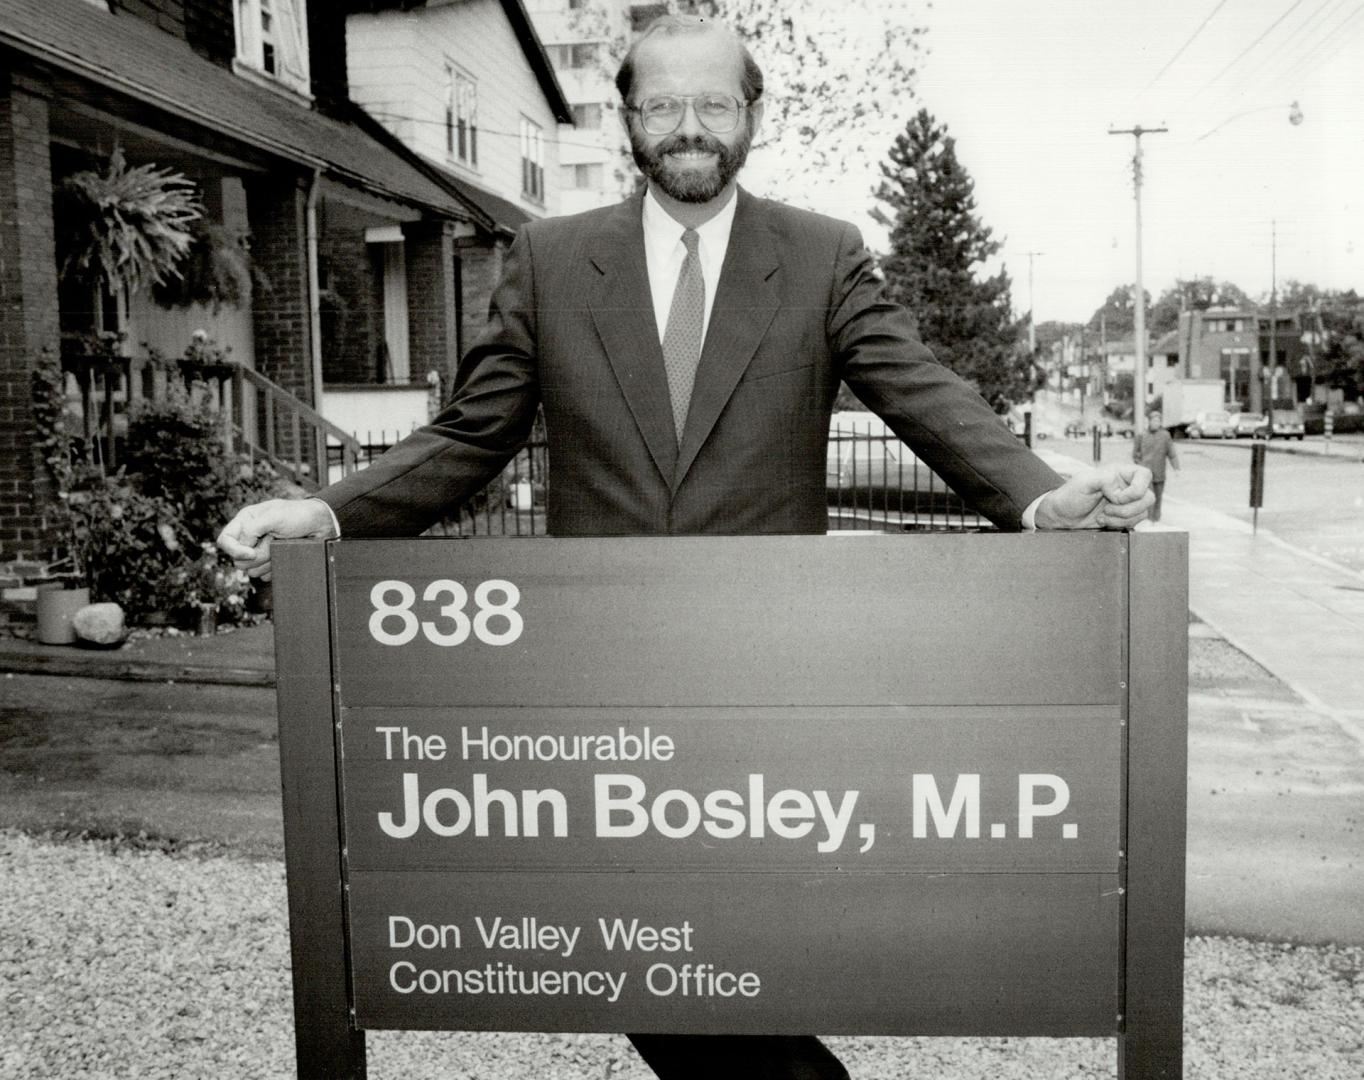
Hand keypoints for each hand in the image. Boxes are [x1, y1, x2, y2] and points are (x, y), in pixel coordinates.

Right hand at [216, 498, 336, 580]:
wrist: (322, 525)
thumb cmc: (299, 516)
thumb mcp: (273, 516)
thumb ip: (252, 529)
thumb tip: (244, 549)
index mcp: (246, 521)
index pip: (225, 541)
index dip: (235, 550)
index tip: (251, 553)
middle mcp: (250, 537)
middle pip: (239, 560)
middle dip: (258, 554)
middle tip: (275, 541)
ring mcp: (261, 551)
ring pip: (252, 571)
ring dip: (268, 561)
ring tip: (282, 546)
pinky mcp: (271, 562)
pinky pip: (265, 575)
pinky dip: (275, 568)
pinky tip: (285, 556)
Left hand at [1033, 463, 1153, 530]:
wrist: (1062, 517)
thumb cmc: (1070, 496)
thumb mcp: (1084, 482)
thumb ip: (1104, 480)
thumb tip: (1120, 490)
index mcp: (1119, 472)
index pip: (1145, 475)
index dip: (1136, 490)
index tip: (1117, 498)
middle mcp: (1126, 486)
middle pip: (1148, 498)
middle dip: (1126, 509)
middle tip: (1106, 509)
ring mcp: (1127, 503)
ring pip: (1143, 513)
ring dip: (1121, 519)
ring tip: (1102, 516)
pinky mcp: (1124, 517)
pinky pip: (1135, 523)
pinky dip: (1119, 525)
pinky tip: (1104, 521)